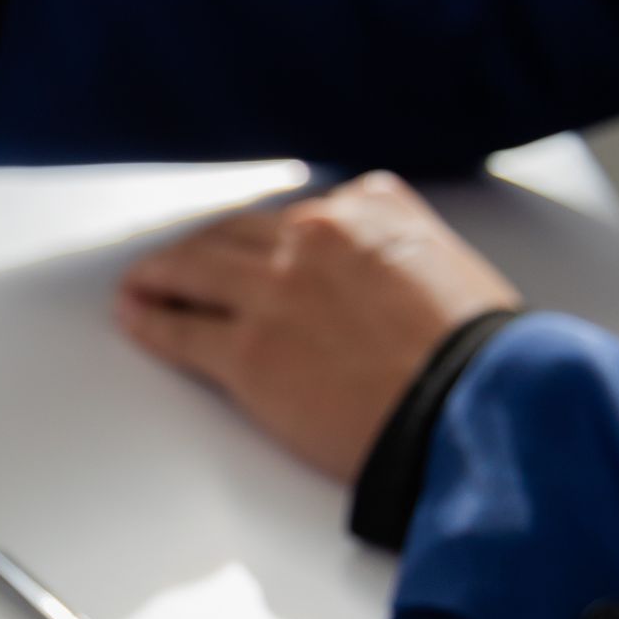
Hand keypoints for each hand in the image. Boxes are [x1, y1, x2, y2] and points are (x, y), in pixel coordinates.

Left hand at [114, 172, 520, 482]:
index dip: (266, 237)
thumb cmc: (482, 359)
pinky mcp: (248, 352)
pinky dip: (150, 321)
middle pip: (235, 233)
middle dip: (203, 247)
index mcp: (370, 208)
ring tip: (139, 285)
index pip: (297, 214)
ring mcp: (275, 292)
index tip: (250, 246)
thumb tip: (384, 272)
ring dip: (160, 276)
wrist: (476, 409)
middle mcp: (314, 236)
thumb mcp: (456, 268)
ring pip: (196, 269)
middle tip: (178, 261)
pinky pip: (181, 330)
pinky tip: (136, 318)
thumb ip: (405, 251)